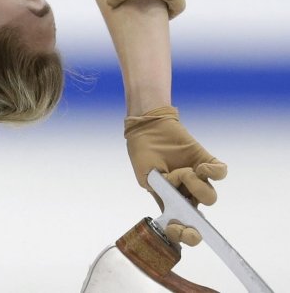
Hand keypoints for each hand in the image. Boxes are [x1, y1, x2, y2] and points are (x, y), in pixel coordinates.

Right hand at [124, 106, 226, 245]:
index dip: (183, 235)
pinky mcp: (206, 163)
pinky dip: (213, 172)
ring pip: (210, 196)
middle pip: (199, 215)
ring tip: (182, 171)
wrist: (148, 128)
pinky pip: (220, 173)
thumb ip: (160, 192)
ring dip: (195, 185)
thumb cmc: (143, 153)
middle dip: (195, 220)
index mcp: (170, 202)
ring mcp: (198, 179)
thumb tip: (176, 204)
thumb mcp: (146, 177)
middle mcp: (186, 194)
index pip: (180, 225)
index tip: (180, 231)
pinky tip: (201, 167)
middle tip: (187, 211)